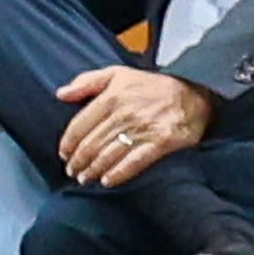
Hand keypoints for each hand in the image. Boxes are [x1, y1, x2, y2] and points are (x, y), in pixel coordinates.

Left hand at [50, 60, 216, 186]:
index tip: (64, 155)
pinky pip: (135, 162)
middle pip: (92, 143)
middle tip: (73, 172)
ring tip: (85, 179)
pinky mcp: (162, 142)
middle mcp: (125, 114)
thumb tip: (61, 94)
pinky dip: (118, 173)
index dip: (68, 144)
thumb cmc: (150, 86)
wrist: (193, 93)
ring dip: (93, 170)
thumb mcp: (116, 74)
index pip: (80, 126)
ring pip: (109, 154)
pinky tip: (107, 180)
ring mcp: (144, 129)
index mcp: (111, 97)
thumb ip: (86, 82)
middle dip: (79, 161)